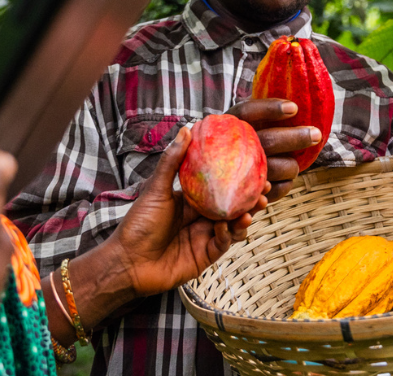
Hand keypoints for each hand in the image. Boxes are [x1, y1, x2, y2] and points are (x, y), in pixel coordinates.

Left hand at [105, 126, 265, 297]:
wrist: (128, 263)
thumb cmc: (138, 225)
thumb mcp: (155, 189)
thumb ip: (172, 162)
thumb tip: (186, 129)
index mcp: (191, 200)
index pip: (220, 186)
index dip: (238, 178)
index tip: (255, 166)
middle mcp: (201, 217)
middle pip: (233, 205)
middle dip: (251, 197)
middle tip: (265, 188)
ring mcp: (205, 236)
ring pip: (234, 225)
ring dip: (246, 216)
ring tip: (254, 207)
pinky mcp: (206, 255)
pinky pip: (225, 243)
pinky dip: (229, 234)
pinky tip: (228, 226)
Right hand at [227, 98, 320, 201]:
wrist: (218, 187)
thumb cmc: (240, 147)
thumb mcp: (243, 129)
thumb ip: (261, 118)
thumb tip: (295, 107)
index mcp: (228, 126)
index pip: (248, 111)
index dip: (271, 108)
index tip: (294, 108)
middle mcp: (230, 148)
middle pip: (269, 140)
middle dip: (296, 137)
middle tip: (316, 134)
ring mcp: (238, 174)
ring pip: (278, 167)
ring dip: (292, 165)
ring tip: (296, 162)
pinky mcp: (247, 195)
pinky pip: (278, 189)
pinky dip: (286, 183)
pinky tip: (286, 178)